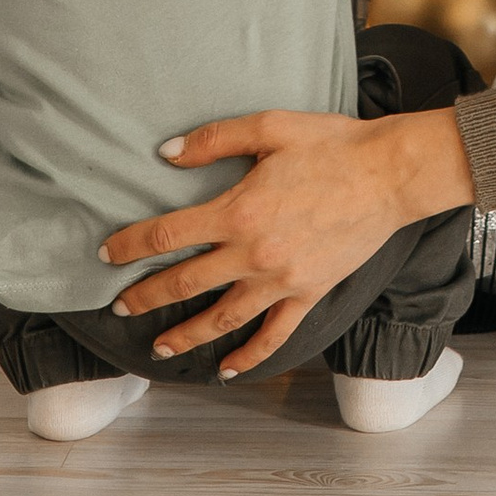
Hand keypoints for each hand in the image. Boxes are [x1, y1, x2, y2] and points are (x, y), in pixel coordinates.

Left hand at [98, 104, 470, 375]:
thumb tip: (167, 153)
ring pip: (222, 319)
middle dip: (147, 296)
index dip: (132, 244)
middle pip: (186, 282)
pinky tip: (228, 369)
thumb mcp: (271, 126)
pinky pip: (273, 336)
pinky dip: (249, 358)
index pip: (169, 234)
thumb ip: (216, 139)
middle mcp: (253, 254)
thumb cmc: (331, 143)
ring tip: (160, 348)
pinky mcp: (307, 294)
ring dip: (186, 335)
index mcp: (239, 210)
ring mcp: (281, 281)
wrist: (388, 173)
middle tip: (120, 307)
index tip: (107, 253)